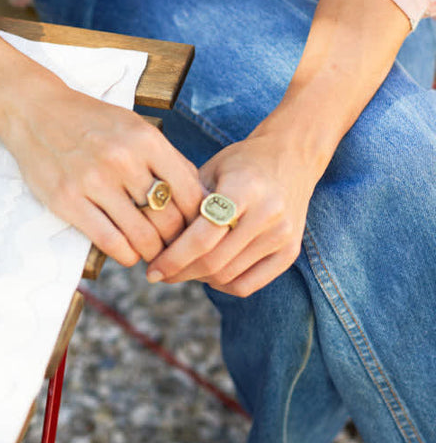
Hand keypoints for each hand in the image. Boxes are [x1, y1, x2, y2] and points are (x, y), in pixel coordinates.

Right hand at [0, 78, 203, 266]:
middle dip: (176, 241)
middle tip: (175, 248)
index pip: (190, 193)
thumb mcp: (135, 128)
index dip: (199, 219)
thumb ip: (167, 159)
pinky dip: (126, 255)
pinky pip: (109, 241)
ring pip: (141, 235)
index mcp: (146, 140)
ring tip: (152, 252)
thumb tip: (201, 196)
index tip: (196, 230)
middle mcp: (123, 160)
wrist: (36, 110)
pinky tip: (128, 253)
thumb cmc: (92, 122)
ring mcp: (93, 181)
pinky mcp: (67, 200)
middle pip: (168, 218)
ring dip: (152, 252)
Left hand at [145, 127, 321, 295]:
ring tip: (180, 269)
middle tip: (159, 273)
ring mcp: (283, 236)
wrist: (292, 157)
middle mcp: (268, 214)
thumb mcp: (211, 169)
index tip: (151, 269)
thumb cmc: (242, 162)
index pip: (203, 237)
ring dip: (198, 278)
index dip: (173, 258)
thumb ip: (187, 202)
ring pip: (227, 276)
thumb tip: (155, 240)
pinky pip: (247, 285)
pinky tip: (207, 273)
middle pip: (214, 261)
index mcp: (244, 189)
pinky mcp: (290, 252)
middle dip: (180, 272)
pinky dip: (222, 285)